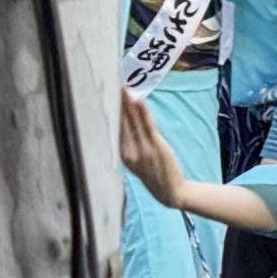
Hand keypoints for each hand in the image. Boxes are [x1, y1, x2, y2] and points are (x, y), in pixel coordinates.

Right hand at [117, 91, 186, 208]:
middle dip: (116, 104)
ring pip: (132, 122)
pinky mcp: (156, 146)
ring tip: (122, 88)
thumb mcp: (136, 162)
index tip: (106, 96)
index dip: (111, 112)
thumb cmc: (153, 175)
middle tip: (110, 85)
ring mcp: (142, 149)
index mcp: (122, 155)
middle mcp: (129, 151)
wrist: (170, 192)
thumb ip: (129, 146)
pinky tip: (138, 100)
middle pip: (121, 123)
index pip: (114, 129)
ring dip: (127, 104)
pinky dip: (142, 112)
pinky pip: (147, 126)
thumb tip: (125, 125)